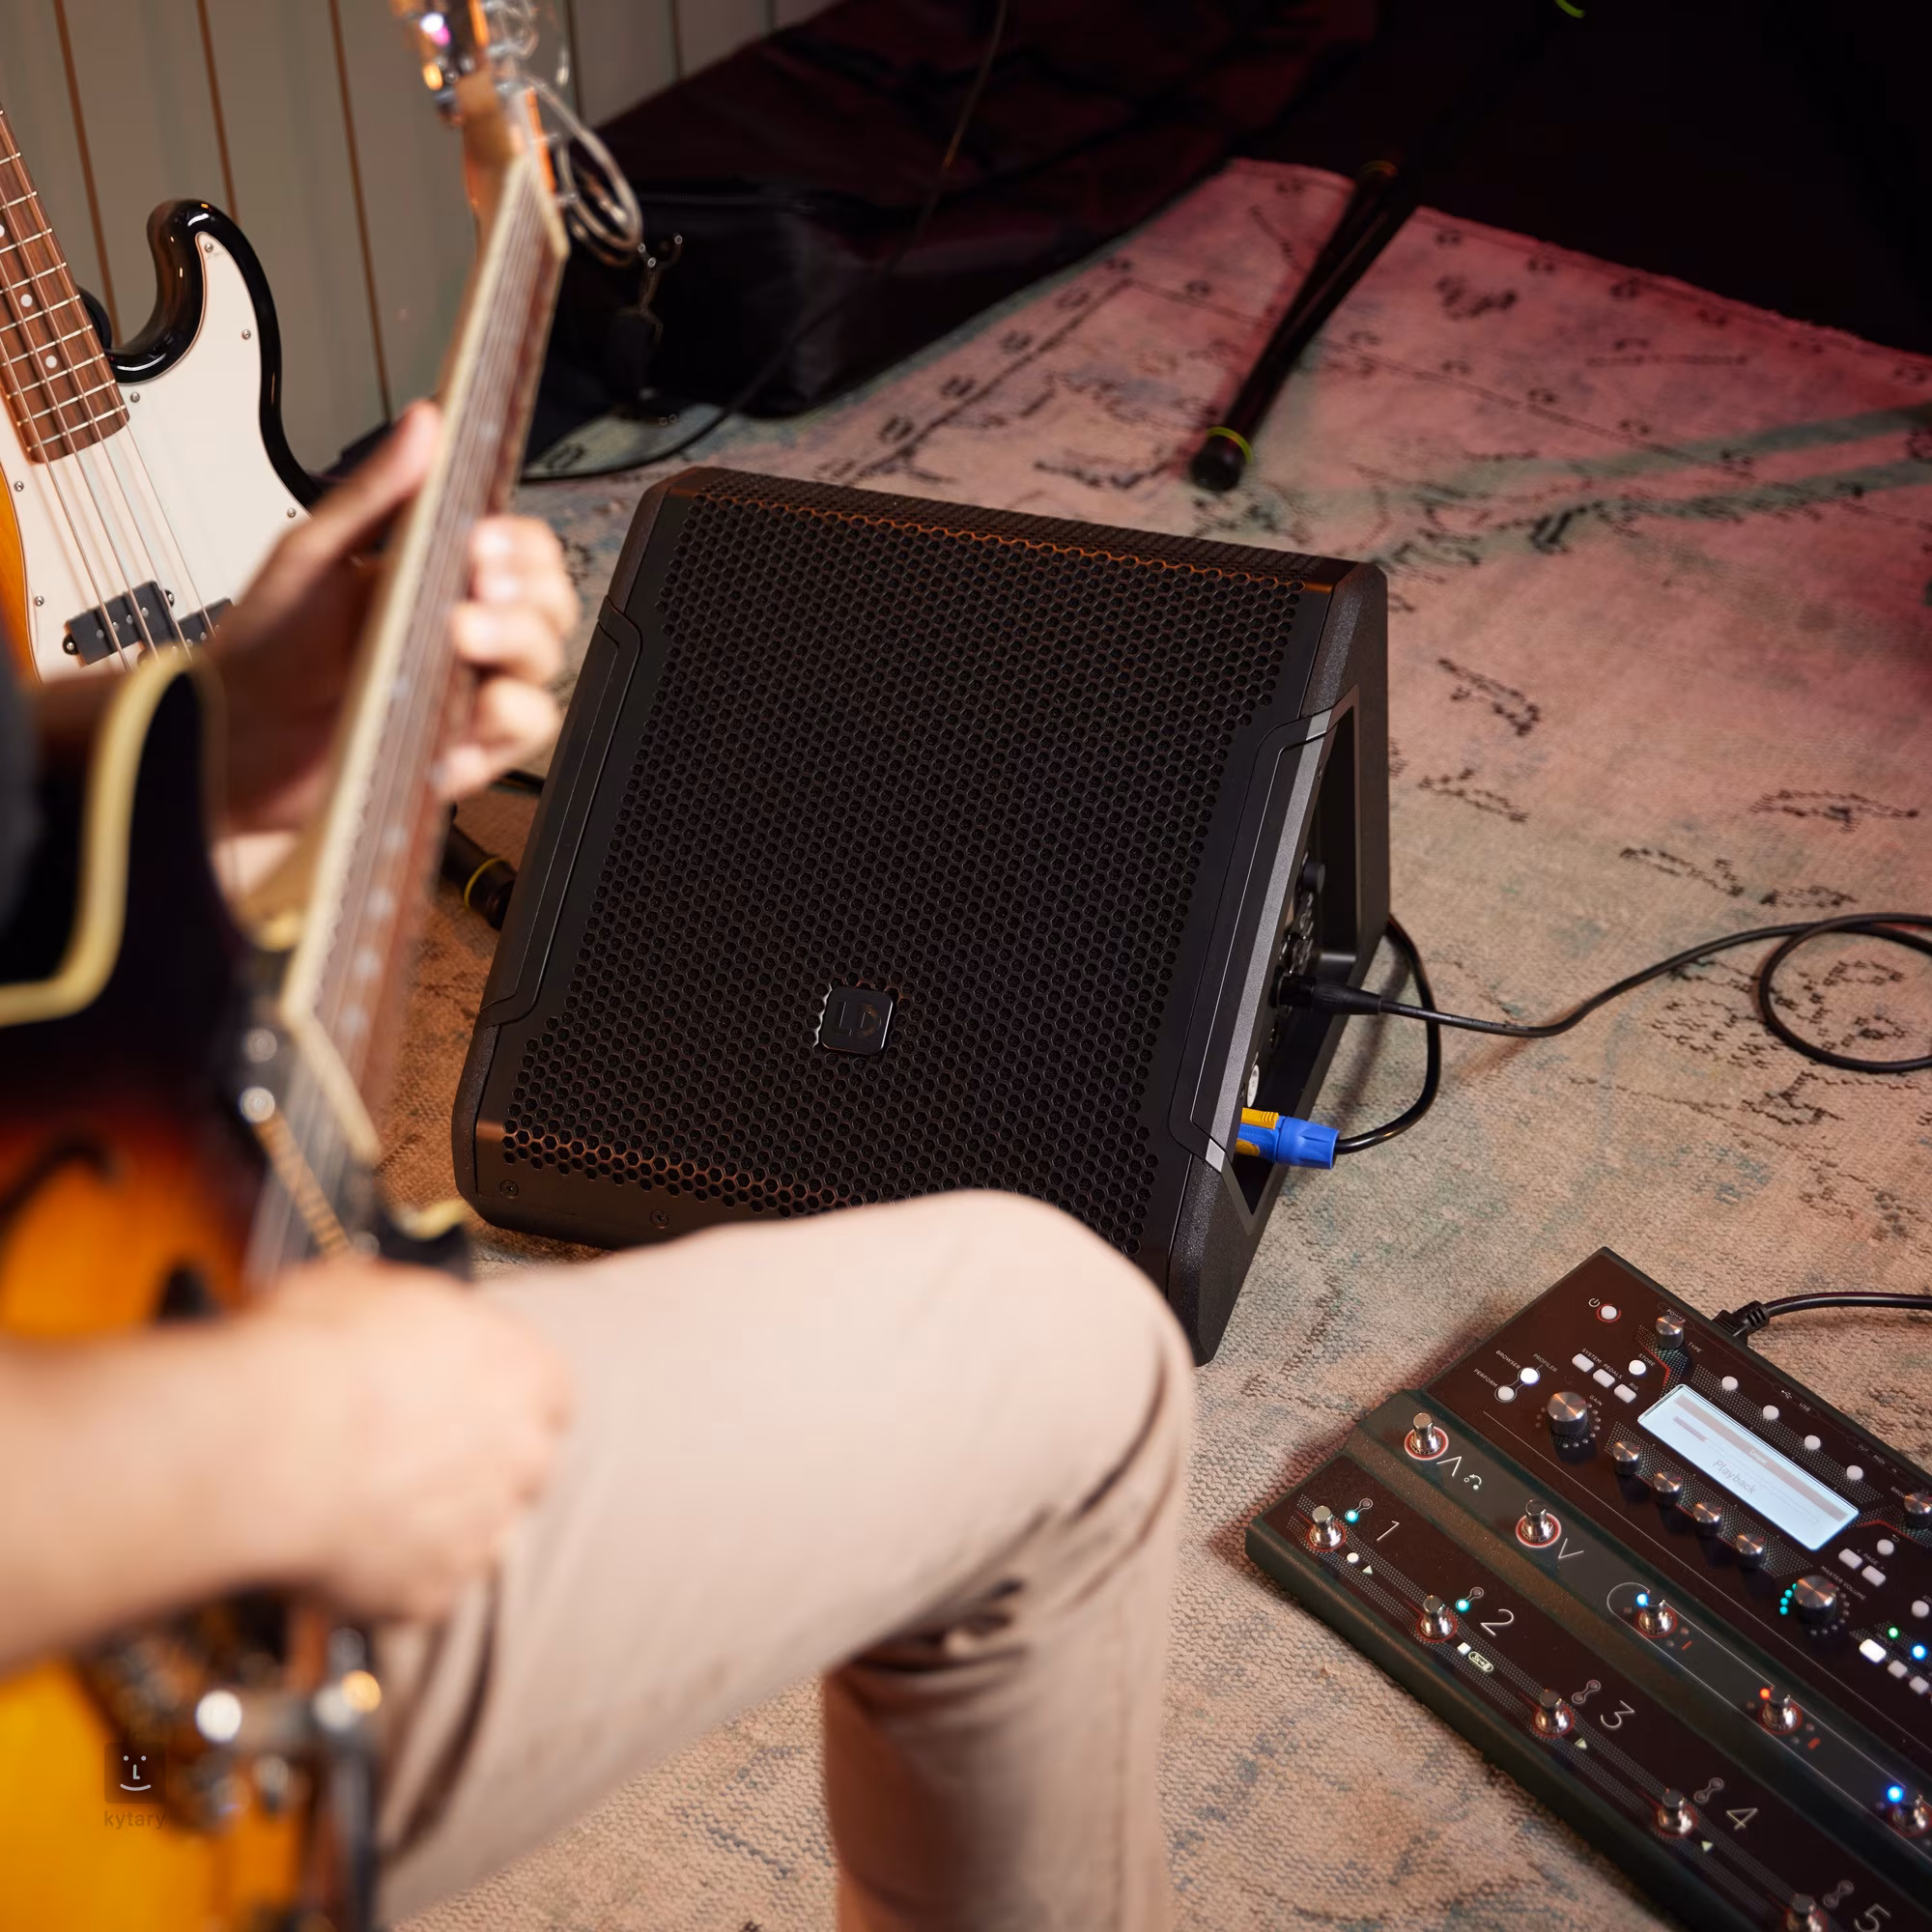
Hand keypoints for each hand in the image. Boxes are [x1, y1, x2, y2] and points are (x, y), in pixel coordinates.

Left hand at [208, 401, 577, 835]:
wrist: (225, 739)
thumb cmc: (263, 652)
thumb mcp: (312, 555)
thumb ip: (376, 493)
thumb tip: (424, 423)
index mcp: (434, 581)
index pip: (519, 553)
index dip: (521, 544)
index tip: (484, 539)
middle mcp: (461, 637)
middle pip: (549, 607)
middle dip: (530, 589)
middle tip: (481, 581)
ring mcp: (465, 694)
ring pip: (544, 666)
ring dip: (518, 642)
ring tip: (461, 634)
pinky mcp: (463, 751)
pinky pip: (520, 733)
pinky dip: (505, 715)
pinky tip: (466, 701)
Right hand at [242, 1259, 572, 1621]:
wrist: (263, 1444)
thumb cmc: (315, 1357)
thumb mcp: (372, 1291)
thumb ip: (413, 1320)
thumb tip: (393, 1320)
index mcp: (524, 1368)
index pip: (547, 1391)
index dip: (502, 1395)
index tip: (466, 1395)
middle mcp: (522, 1451)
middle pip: (523, 1463)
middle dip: (477, 1462)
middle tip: (409, 1452)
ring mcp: (481, 1528)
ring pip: (477, 1530)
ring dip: (436, 1521)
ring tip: (365, 1501)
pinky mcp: (432, 1590)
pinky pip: (421, 1588)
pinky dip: (389, 1576)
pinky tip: (342, 1547)